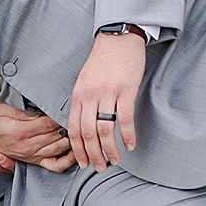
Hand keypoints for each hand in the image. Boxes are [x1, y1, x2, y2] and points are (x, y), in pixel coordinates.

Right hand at [0, 101, 72, 172]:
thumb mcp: (0, 108)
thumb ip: (21, 109)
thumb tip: (39, 107)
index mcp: (20, 132)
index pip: (49, 123)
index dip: (60, 114)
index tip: (68, 106)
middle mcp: (27, 146)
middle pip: (57, 135)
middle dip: (68, 124)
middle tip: (77, 115)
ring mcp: (32, 155)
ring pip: (59, 147)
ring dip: (71, 138)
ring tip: (78, 127)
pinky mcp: (35, 160)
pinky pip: (56, 165)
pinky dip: (68, 160)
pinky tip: (75, 151)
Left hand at [69, 32, 145, 169]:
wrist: (118, 38)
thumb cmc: (103, 60)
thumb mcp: (85, 80)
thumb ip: (83, 101)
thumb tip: (83, 125)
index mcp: (78, 95)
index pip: (73, 129)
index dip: (77, 150)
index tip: (82, 162)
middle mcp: (90, 96)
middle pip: (88, 134)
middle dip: (93, 155)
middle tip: (99, 167)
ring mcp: (108, 94)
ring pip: (105, 130)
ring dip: (110, 150)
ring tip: (115, 161)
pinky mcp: (126, 90)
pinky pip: (125, 119)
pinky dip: (128, 135)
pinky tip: (131, 144)